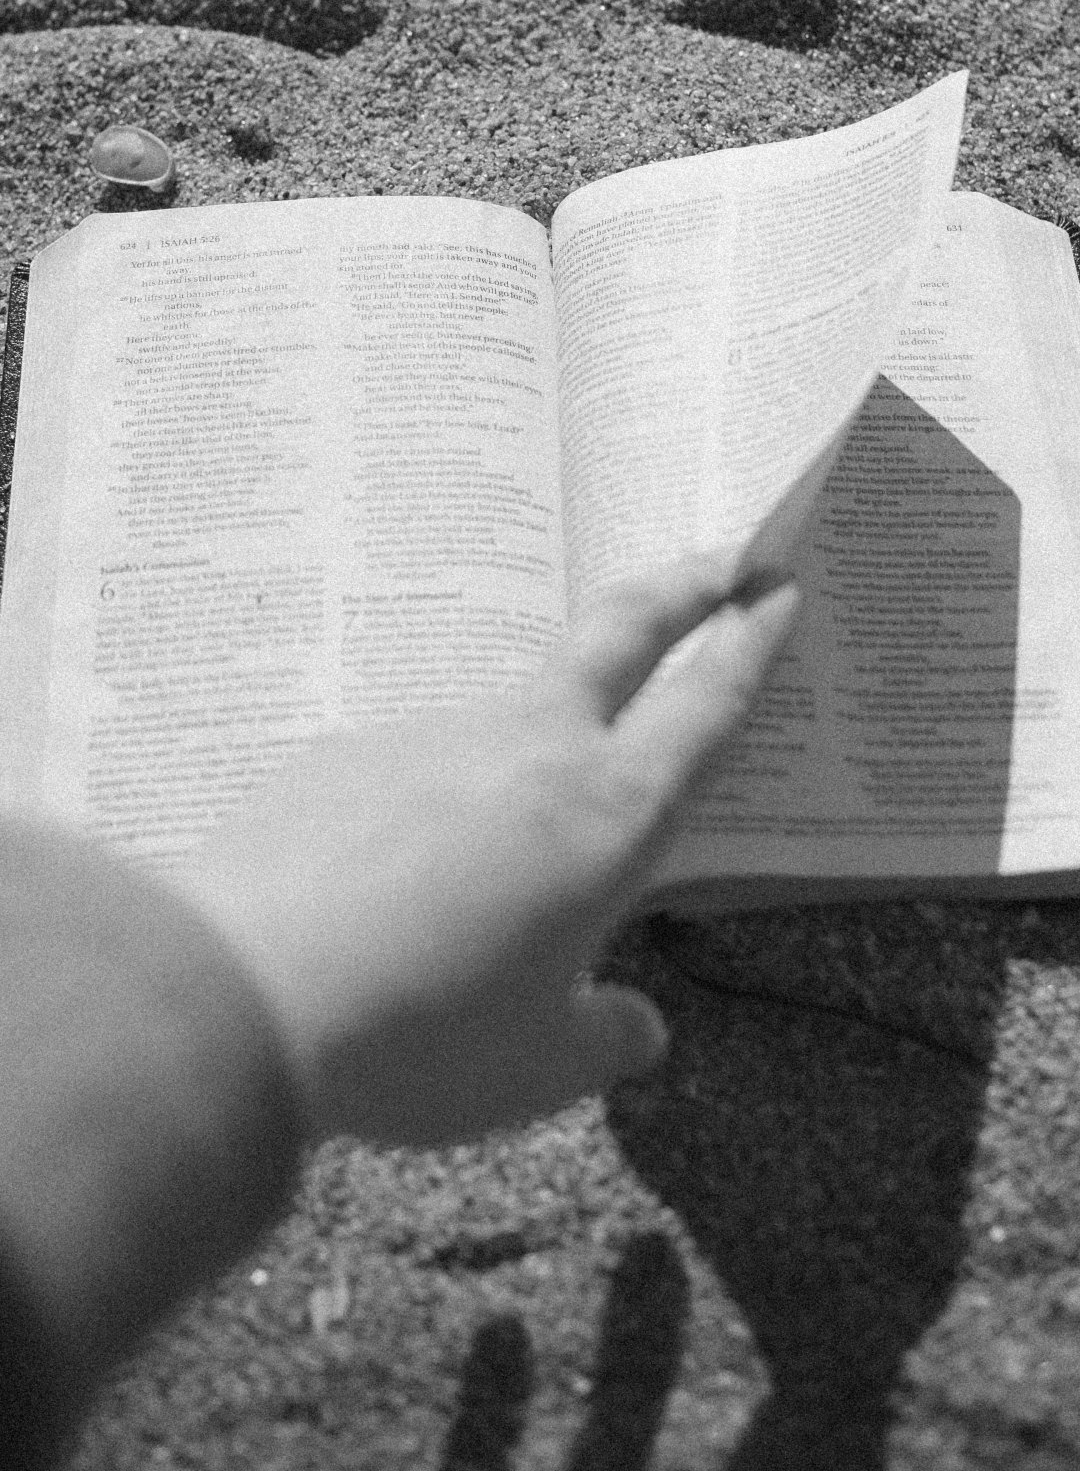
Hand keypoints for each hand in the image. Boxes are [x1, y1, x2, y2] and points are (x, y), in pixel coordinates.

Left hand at [170, 554, 798, 1150]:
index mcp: (609, 815)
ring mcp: (436, 736)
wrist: (244, 991)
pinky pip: (424, 765)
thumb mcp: (537, 1069)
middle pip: (622, 632)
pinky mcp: (352, 752)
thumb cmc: (421, 1037)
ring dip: (550, 724)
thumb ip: (603, 1040)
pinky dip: (444, 797)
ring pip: (516, 708)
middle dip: (684, 587)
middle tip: (727, 558)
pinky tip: (408, 871)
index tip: (779, 590)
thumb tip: (638, 1028)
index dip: (749, 646)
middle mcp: (533, 748)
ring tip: (532, 815)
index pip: (703, 708)